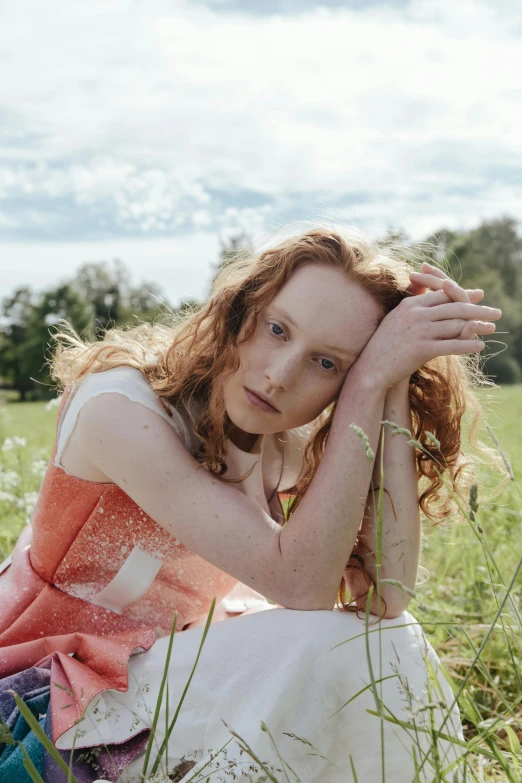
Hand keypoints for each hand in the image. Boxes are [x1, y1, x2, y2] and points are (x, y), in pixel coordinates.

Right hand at [353, 263, 501, 390]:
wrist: (372, 367)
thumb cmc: (387, 343)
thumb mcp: (398, 317)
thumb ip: (416, 301)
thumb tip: (435, 289)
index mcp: (411, 304)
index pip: (443, 294)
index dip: (464, 295)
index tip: (479, 297)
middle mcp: (415, 314)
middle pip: (455, 307)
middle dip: (479, 310)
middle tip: (496, 313)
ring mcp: (418, 332)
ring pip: (456, 326)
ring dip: (478, 328)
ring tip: (491, 329)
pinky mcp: (421, 350)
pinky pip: (451, 346)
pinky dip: (468, 345)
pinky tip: (480, 346)